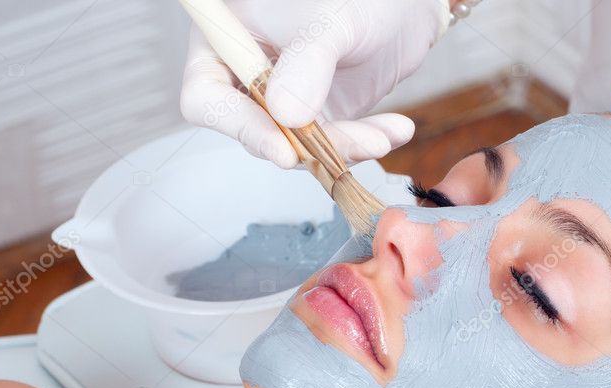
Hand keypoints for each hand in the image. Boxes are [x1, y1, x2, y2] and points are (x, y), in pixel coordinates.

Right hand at [180, 0, 449, 167]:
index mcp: (227, 38)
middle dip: (308, 145)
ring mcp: (282, 100)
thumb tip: (286, 116)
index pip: (206, 96)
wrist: (404, 4)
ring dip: (345, 148)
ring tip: (386, 136)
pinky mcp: (318, 117)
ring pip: (299, 146)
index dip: (241, 127)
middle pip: (256, 130)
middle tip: (359, 142)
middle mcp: (247, 75)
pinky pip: (333, 144)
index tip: (283, 150)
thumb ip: (308, 62)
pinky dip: (367, 141)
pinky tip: (397, 129)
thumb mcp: (332, 19)